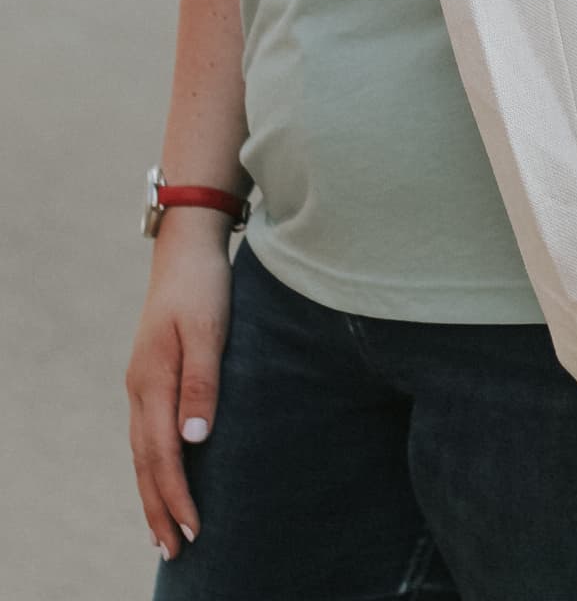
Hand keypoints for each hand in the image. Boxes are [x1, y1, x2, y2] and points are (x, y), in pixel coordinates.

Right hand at [126, 225, 232, 563]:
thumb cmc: (203, 287)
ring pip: (142, 451)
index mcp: (153, 381)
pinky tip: (163, 476)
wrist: (186, 249)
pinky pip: (147, 434)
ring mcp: (141, 383)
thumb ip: (202, 383)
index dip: (177, 496)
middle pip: (146, 462)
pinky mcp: (150, 376)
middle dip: (159, 508)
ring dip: (152, 493)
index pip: (162, 455)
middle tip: (174, 552)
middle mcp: (140, 388)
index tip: (194, 531)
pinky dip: (152, 465)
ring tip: (164, 531)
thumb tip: (194, 442)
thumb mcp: (209, 330)